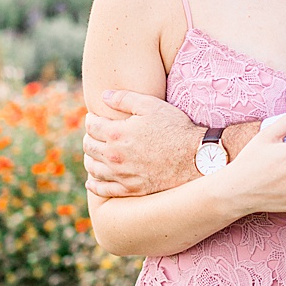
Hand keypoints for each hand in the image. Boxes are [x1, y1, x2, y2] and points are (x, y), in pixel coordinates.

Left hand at [84, 90, 202, 197]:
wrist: (196, 157)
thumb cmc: (176, 128)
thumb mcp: (152, 106)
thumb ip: (125, 98)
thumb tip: (104, 96)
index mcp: (116, 134)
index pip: (91, 126)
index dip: (91, 119)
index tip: (95, 118)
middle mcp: (114, 156)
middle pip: (89, 147)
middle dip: (90, 137)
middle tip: (96, 134)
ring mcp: (121, 175)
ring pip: (92, 168)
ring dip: (90, 159)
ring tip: (96, 153)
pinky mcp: (131, 189)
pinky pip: (103, 189)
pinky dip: (94, 184)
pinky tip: (93, 180)